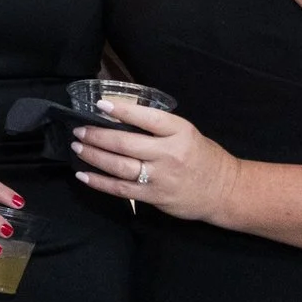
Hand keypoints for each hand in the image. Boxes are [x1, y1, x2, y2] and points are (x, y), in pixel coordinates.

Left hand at [72, 98, 238, 221]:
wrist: (224, 191)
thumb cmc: (201, 157)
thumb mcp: (186, 133)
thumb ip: (158, 126)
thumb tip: (119, 116)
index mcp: (179, 132)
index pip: (146, 118)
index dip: (121, 110)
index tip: (99, 104)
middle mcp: (169, 153)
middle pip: (125, 143)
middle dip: (97, 135)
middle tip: (79, 129)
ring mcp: (160, 177)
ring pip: (119, 166)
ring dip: (93, 156)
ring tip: (77, 146)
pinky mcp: (154, 197)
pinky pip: (121, 189)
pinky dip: (99, 182)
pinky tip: (84, 175)